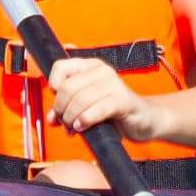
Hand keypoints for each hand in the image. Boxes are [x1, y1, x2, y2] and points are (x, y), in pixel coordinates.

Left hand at [47, 58, 162, 143]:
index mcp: (90, 66)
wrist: (144, 119)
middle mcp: (102, 70)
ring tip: (74, 128)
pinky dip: (86, 120)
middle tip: (65, 123)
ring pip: (80, 99)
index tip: (58, 103)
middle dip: (61, 110)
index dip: (54, 87)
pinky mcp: (123, 99)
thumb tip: (51, 119)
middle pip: (68, 88)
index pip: (60, 67)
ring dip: (71, 118)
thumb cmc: (114, 111)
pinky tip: (82, 126)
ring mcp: (114, 83)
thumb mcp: (87, 107)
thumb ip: (67, 109)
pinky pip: (97, 109)